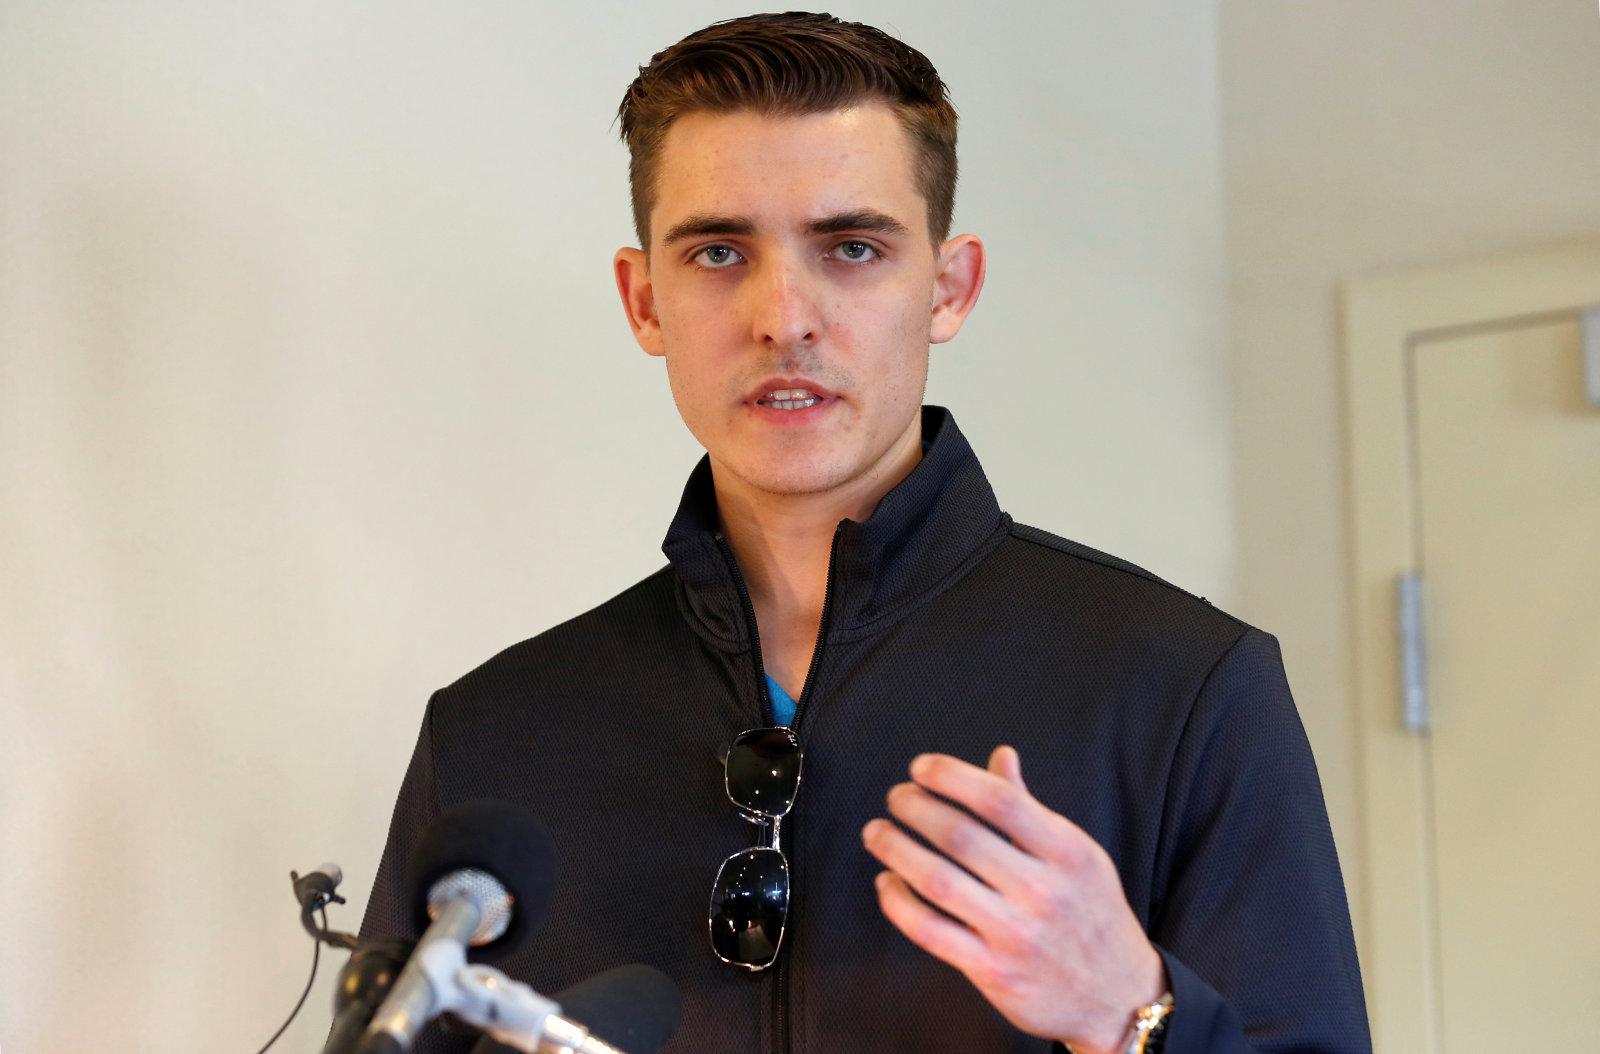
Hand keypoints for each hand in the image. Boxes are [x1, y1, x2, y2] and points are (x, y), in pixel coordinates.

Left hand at [861, 746, 1165, 1053]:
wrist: (1119, 996)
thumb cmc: (1091, 913)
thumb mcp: (1078, 856)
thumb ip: (1031, 809)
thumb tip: (1000, 756)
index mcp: (1068, 853)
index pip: (1000, 800)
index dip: (951, 776)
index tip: (921, 767)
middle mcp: (1044, 892)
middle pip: (960, 836)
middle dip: (915, 807)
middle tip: (896, 797)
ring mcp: (1017, 935)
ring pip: (937, 880)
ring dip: (895, 848)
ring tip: (876, 832)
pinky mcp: (993, 972)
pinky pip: (930, 931)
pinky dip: (898, 903)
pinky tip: (887, 881)